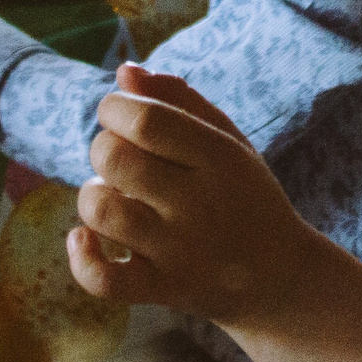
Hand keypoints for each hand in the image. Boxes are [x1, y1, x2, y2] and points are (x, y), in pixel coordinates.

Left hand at [67, 64, 327, 327]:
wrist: (279, 279)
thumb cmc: (245, 197)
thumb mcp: (229, 143)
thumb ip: (179, 102)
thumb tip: (125, 71)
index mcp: (220, 159)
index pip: (147, 120)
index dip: (115, 108)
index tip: (119, 114)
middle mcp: (200, 205)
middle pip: (115, 160)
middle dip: (102, 147)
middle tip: (121, 156)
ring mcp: (180, 252)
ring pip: (102, 212)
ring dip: (93, 195)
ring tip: (114, 195)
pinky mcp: (163, 290)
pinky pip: (104, 281)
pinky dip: (82, 257)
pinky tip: (84, 238)